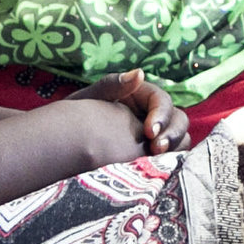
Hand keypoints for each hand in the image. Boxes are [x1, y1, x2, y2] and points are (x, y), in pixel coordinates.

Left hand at [68, 70, 188, 154]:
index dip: (161, 115)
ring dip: (174, 149)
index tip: (149, 132)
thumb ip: (113, 85)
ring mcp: (156, 135)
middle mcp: (153, 114)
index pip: (163, 101)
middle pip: (179, 120)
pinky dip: (168, 162)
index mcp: (142, 95)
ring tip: (157, 160)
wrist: (64, 141)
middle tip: (156, 149)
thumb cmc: (76, 115)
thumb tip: (140, 73)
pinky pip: (169, 157)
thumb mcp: (91, 98)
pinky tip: (154, 169)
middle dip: (172, 134)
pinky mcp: (152, 154)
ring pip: (179, 139)